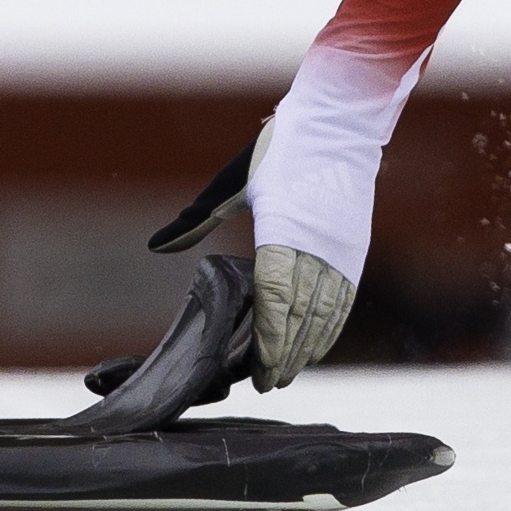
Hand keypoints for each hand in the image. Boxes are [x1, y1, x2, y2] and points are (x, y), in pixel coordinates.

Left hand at [150, 119, 352, 386]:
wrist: (337, 125)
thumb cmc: (278, 153)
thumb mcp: (231, 184)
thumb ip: (195, 221)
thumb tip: (155, 246)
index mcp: (283, 232)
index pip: (275, 300)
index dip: (268, 339)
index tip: (257, 369)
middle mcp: (316, 249)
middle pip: (301, 317)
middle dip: (284, 356)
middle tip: (266, 384)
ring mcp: (340, 253)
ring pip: (325, 314)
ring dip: (307, 349)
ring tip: (286, 374)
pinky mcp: (355, 252)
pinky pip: (344, 301)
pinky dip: (330, 328)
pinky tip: (316, 345)